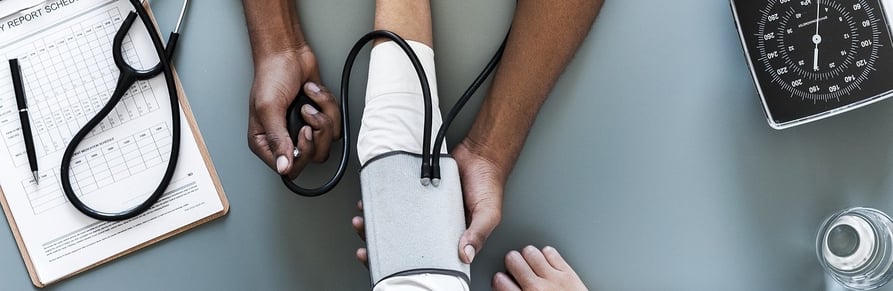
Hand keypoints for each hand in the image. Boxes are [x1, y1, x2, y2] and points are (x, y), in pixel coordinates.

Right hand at [247, 46, 340, 175]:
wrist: (287, 53)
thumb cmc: (272, 75)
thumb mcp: (268, 108)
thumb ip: (277, 140)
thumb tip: (284, 167)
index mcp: (265, 142)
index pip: (289, 168)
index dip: (302, 154)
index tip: (303, 132)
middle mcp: (284, 139)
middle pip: (313, 157)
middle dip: (316, 132)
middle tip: (307, 113)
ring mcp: (303, 129)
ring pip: (327, 141)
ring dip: (323, 115)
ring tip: (308, 100)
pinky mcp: (319, 118)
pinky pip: (335, 124)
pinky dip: (328, 105)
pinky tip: (313, 93)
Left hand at [350, 140, 506, 265]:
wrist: (481, 154)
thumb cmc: (488, 185)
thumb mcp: (488, 213)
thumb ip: (478, 233)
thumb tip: (465, 254)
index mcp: (451, 238)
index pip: (424, 258)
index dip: (403, 264)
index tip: (385, 264)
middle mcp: (435, 227)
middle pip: (403, 242)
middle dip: (380, 244)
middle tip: (364, 240)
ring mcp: (424, 210)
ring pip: (395, 221)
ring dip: (376, 223)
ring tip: (363, 220)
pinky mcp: (417, 192)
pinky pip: (397, 199)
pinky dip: (384, 202)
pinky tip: (373, 202)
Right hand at [492, 246, 587, 290]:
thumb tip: (505, 288)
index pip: (499, 280)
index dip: (501, 279)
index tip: (504, 280)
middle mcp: (536, 289)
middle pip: (512, 259)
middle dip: (513, 263)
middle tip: (517, 269)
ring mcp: (553, 279)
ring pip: (530, 251)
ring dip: (529, 257)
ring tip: (532, 264)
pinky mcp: (568, 274)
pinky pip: (550, 252)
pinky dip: (547, 256)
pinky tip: (547, 264)